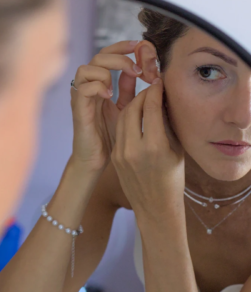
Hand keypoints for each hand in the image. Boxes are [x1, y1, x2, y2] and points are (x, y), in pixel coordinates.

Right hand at [70, 40, 142, 173]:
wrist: (96, 160)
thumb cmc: (109, 136)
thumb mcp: (124, 108)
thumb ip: (128, 90)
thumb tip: (138, 69)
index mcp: (98, 83)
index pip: (107, 54)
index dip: (121, 46)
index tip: (140, 47)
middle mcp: (87, 86)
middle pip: (98, 56)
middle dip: (119, 57)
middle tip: (137, 69)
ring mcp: (80, 97)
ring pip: (86, 68)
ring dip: (106, 72)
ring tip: (120, 85)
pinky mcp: (78, 109)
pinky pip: (83, 88)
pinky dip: (98, 87)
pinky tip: (109, 96)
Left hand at [112, 79, 184, 220]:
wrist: (156, 207)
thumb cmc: (173, 179)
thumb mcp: (176, 150)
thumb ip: (167, 124)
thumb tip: (164, 99)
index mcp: (155, 146)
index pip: (150, 107)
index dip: (155, 91)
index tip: (160, 83)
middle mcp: (135, 149)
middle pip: (133, 108)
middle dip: (142, 95)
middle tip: (151, 89)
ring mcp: (121, 153)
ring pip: (122, 117)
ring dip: (133, 104)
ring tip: (144, 99)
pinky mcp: (115, 157)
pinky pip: (119, 130)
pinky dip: (127, 119)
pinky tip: (136, 115)